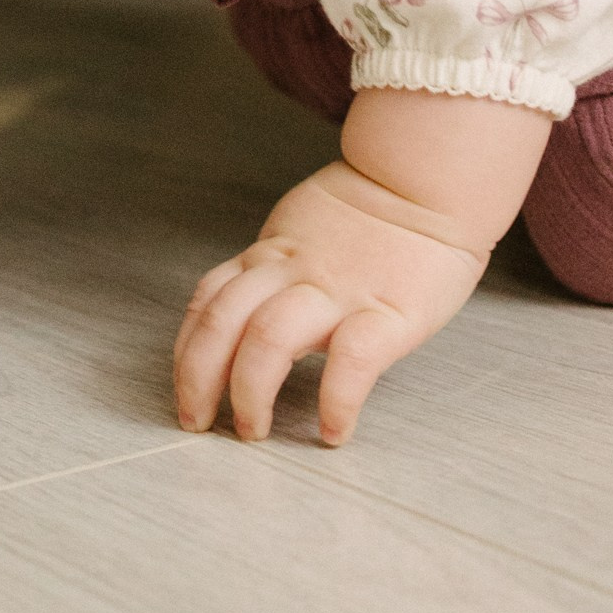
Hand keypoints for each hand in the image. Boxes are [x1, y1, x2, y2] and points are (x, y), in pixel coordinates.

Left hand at [174, 88, 551, 446]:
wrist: (428, 179)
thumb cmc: (373, 213)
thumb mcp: (304, 228)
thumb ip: (276, 267)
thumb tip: (249, 315)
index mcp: (274, 253)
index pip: (210, 300)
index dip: (187, 350)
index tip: (185, 391)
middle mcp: (294, 271)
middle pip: (224, 322)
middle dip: (198, 378)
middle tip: (200, 423)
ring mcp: (340, 291)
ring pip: (268, 339)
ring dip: (250, 391)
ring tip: (254, 432)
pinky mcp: (390, 312)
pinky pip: (352, 360)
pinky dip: (336, 401)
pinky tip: (332, 430)